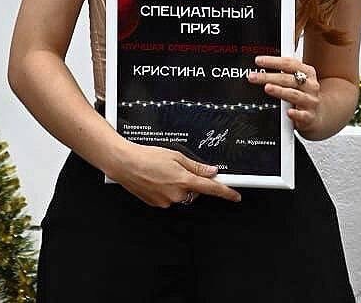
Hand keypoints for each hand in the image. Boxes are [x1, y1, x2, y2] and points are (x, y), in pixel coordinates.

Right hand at [107, 142, 241, 207]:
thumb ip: (195, 166)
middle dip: (191, 181)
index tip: (235, 195)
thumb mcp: (175, 155)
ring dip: (177, 185)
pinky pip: (169, 198)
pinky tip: (156, 179)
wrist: (124, 163)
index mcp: (184, 180)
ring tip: (163, 172)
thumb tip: (210, 171)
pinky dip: (166, 189)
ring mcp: (166, 201)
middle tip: (178, 169)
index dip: (226, 192)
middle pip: (194, 191)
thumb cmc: (146, 157)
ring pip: (181, 195)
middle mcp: (177, 194)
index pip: (211, 189)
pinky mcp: (157, 204)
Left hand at [250, 55, 320, 135]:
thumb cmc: (303, 94)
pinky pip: (302, 115)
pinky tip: (288, 112)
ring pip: (294, 95)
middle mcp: (310, 85)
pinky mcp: (310, 117)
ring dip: (280, 91)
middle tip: (254, 77)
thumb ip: (284, 72)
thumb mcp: (298, 80)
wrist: (318, 115)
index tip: (258, 61)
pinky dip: (295, 114)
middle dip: (268, 77)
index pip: (289, 63)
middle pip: (288, 79)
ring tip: (267, 88)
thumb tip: (261, 65)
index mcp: (307, 72)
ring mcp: (311, 101)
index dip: (273, 61)